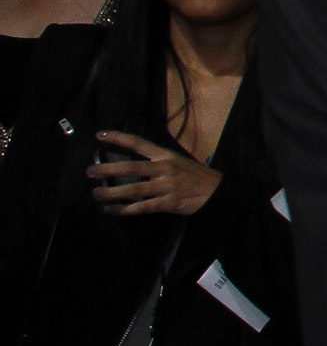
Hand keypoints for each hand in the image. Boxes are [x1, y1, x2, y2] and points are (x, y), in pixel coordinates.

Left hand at [89, 131, 222, 216]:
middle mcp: (164, 169)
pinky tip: (112, 210)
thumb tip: (133, 165)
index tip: (100, 136)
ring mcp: (166, 186)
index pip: (139, 144)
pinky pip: (142, 207)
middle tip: (90, 171)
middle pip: (131, 167)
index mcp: (166, 156)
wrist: (217, 191)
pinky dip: (125, 209)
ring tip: (96, 193)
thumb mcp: (179, 161)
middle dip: (108, 169)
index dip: (119, 139)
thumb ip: (158, 162)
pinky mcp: (168, 203)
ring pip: (134, 189)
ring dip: (112, 192)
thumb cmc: (195, 176)